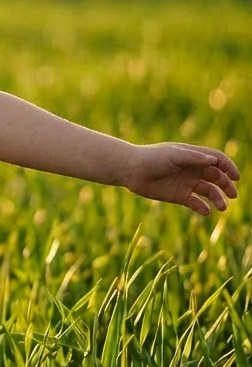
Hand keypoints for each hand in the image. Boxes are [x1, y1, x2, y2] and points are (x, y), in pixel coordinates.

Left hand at [123, 143, 239, 214]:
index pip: (217, 160)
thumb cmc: (151, 158)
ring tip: (222, 207)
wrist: (130, 170)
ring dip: (218, 199)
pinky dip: (203, 208)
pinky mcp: (178, 196)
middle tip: (233, 195)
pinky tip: (206, 211)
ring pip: (209, 192)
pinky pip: (196, 203)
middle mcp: (192, 170)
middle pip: (217, 177)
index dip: (229, 167)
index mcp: (193, 156)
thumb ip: (193, 157)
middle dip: (227, 185)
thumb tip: (214, 160)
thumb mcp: (173, 155)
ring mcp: (186, 183)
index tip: (236, 177)